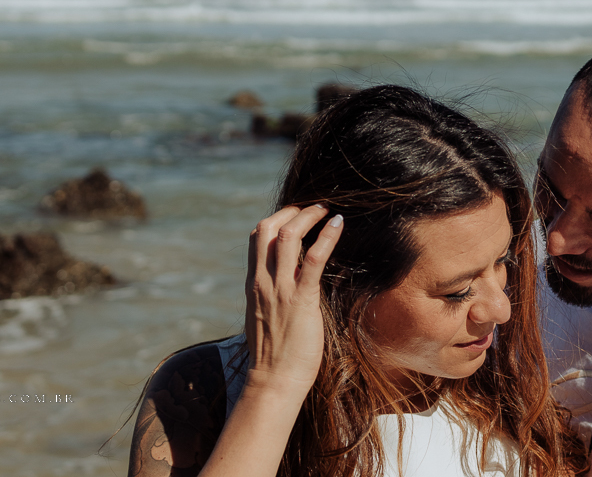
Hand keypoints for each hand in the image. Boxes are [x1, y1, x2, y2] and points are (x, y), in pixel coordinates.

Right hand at [244, 204, 343, 397]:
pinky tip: (337, 225)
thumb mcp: (264, 317)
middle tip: (313, 207)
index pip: (257, 237)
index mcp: (254, 283)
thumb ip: (270, 296)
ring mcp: (280, 290)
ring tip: (326, 210)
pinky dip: (326, 237)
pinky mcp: (301, 300)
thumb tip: (284, 286)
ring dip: (309, 216)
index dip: (277, 218)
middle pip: (268, 228)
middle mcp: (263, 281)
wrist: (273, 382)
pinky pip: (313, 259)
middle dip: (291, 210)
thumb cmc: (274, 355)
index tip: (296, 215)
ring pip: (288, 236)